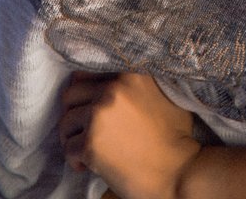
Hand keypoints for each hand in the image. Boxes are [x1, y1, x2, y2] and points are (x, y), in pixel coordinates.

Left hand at [59, 71, 201, 198]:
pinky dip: (74, 159)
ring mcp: (99, 115)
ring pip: (66, 121)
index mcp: (129, 73)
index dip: (84, 91)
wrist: (179, 173)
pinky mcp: (91, 143)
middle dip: (73, 113)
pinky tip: (86, 165)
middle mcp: (111, 89)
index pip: (86, 73)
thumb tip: (111, 82)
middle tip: (82, 128)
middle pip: (71, 95)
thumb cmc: (175, 138)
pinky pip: (68, 148)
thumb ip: (136, 83)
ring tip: (84, 148)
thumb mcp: (163, 94)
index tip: (85, 105)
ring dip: (71, 136)